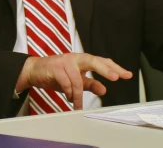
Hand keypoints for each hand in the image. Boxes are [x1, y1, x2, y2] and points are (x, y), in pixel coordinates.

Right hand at [16, 53, 131, 109]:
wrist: (35, 70)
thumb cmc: (57, 74)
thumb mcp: (76, 81)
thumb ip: (90, 84)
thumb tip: (104, 89)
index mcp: (83, 60)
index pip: (102, 61)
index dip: (115, 68)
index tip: (127, 75)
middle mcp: (76, 58)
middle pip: (94, 60)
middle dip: (105, 69)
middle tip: (115, 77)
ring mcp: (65, 61)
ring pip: (77, 79)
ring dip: (78, 95)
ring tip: (77, 104)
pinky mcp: (56, 67)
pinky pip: (66, 82)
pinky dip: (69, 93)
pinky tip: (69, 98)